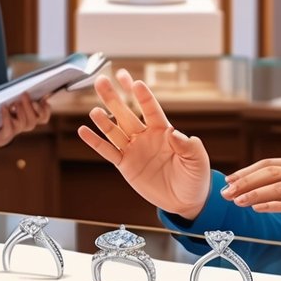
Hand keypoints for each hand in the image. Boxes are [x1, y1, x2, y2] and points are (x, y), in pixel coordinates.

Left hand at [0, 93, 51, 147]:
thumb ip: (24, 97)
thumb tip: (29, 88)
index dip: (45, 109)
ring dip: (20, 111)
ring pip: (23, 123)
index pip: (44, 117)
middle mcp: (26, 125)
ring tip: (14, 102)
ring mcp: (16, 130)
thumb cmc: (5, 111)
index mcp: (32, 118)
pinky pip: (8, 127)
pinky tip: (4, 107)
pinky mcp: (5, 134)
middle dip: (29, 106)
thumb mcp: (15, 102)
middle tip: (24, 94)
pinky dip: (6, 116)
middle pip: (33, 119)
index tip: (42, 98)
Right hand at [77, 68, 211, 218]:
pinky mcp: (125, 165)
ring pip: (114, 130)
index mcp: (164, 131)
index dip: (143, 97)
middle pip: (126, 114)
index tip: (135, 83)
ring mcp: (134, 150)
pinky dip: (95, 142)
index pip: (151, 109)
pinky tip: (83, 130)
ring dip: (103, 119)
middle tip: (102, 80)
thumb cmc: (194, 177)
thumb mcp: (198, 161)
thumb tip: (175, 134)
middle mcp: (146, 136)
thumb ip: (189, 146)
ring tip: (94, 109)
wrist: (184, 200)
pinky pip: (108, 151)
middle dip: (114, 98)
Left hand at [220, 153, 280, 239]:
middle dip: (245, 181)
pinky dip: (274, 205)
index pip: (272, 163)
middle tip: (226, 191)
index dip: (248, 172)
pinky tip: (259, 209)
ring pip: (280, 186)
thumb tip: (275, 185)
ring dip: (254, 194)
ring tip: (236, 201)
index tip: (231, 180)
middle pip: (271, 171)